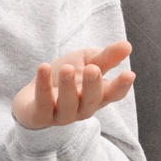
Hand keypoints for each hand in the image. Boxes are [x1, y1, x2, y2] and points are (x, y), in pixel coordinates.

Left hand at [11, 39, 134, 129]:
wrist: (32, 95)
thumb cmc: (65, 77)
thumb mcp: (86, 62)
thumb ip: (105, 57)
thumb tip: (127, 44)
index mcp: (97, 96)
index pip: (113, 94)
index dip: (121, 86)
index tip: (129, 73)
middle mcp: (82, 108)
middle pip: (92, 100)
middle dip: (92, 85)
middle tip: (92, 69)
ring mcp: (62, 115)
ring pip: (68, 105)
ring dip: (67, 86)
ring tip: (67, 68)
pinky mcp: (40, 116)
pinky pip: (42, 104)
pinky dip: (43, 86)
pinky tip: (43, 67)